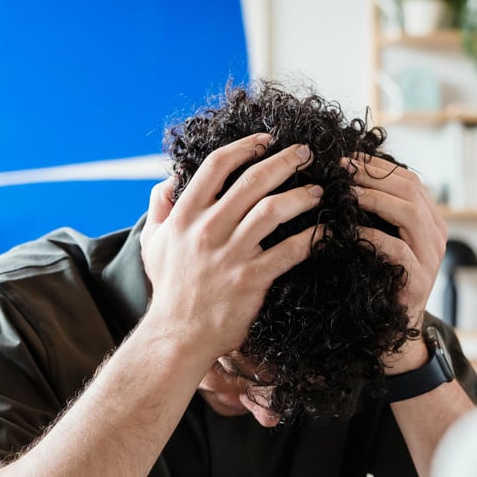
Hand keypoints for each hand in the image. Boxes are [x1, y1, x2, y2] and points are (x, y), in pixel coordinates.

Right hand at [140, 137, 320, 363]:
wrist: (178, 335)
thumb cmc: (170, 290)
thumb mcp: (152, 244)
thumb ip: (159, 208)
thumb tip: (170, 179)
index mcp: (185, 215)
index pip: (217, 165)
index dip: (245, 146)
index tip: (267, 140)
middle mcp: (208, 229)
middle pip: (253, 180)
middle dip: (285, 161)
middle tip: (306, 154)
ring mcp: (231, 254)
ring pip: (273, 210)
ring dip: (301, 196)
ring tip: (318, 192)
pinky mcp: (252, 279)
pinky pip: (289, 251)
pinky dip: (311, 237)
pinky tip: (324, 230)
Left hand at [346, 155, 446, 372]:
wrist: (390, 334)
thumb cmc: (377, 282)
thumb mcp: (380, 243)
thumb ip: (375, 216)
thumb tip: (344, 178)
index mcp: (429, 222)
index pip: (408, 180)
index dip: (376, 165)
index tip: (345, 158)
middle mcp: (436, 236)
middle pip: (410, 190)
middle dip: (372, 175)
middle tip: (341, 169)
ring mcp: (431, 259)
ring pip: (409, 213)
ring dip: (374, 198)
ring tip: (346, 193)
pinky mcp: (419, 281)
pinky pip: (398, 249)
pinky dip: (372, 236)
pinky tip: (349, 231)